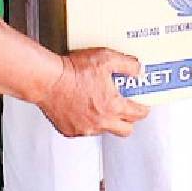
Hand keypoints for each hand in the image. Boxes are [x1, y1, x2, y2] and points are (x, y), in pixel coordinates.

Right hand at [36, 48, 150, 137]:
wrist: (48, 80)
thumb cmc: (73, 71)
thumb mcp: (106, 59)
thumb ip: (127, 64)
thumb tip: (138, 69)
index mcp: (113, 106)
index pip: (138, 114)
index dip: (143, 109)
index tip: (143, 105)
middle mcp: (101, 122)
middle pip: (126, 130)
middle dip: (129, 120)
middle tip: (126, 108)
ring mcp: (85, 129)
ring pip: (104, 130)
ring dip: (107, 120)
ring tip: (101, 103)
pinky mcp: (71, 131)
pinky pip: (85, 130)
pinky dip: (87, 121)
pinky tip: (83, 107)